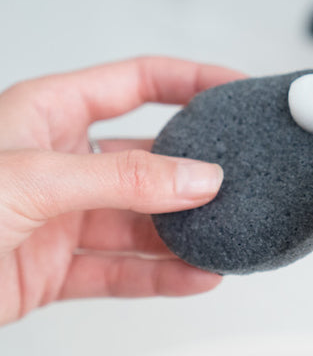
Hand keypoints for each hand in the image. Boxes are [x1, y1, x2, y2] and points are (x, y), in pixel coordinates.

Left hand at [0, 57, 242, 325]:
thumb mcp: (29, 179)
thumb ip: (122, 180)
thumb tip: (197, 178)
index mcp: (48, 114)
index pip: (136, 81)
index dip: (190, 79)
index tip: (234, 88)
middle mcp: (59, 162)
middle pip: (147, 156)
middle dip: (195, 167)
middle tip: (239, 175)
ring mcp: (59, 217)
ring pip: (140, 220)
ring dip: (184, 231)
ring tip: (226, 235)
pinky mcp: (53, 269)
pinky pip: (121, 270)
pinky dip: (161, 276)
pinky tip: (196, 275)